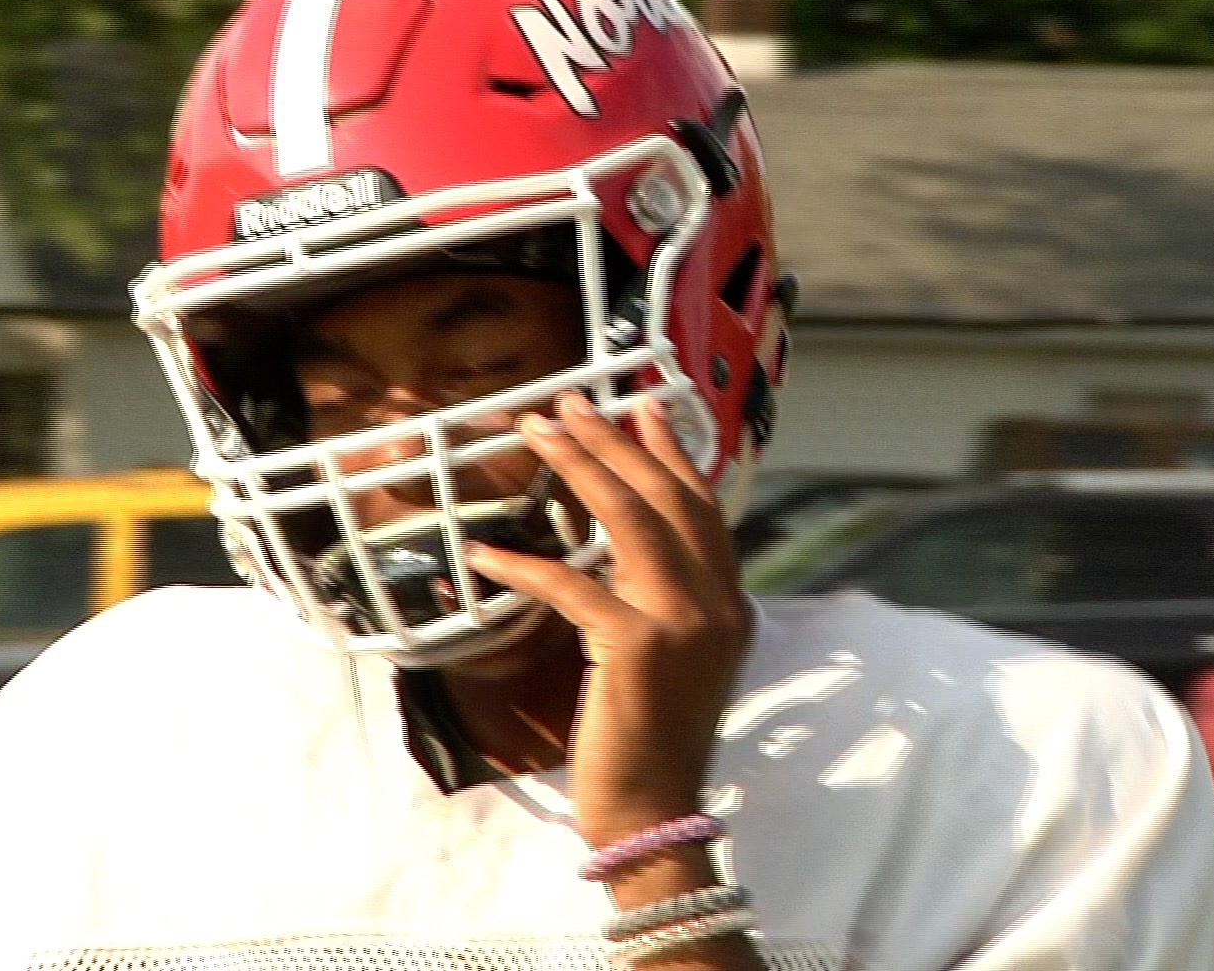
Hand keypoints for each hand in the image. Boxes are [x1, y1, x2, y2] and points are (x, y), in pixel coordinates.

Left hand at [465, 391, 751, 847]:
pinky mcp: (637, 648)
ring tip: (539, 431)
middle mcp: (716, 605)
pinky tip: (484, 551)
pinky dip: (525, 565)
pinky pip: (573, 585)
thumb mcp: (670, 659)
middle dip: (616, 442)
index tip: (643, 408)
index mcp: (729, 605)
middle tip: (572, 403)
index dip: (671, 454)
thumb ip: (660, 603)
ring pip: (629, 521)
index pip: (702, 509)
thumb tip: (622, 555)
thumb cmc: (649, 741)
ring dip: (580, 467)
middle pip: (665, 499)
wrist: (654, 810)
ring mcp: (683, 624)